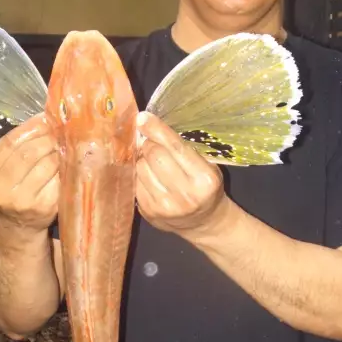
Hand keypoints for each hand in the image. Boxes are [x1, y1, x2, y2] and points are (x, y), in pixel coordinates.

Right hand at [0, 113, 59, 233]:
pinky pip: (58, 179)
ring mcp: (22, 200)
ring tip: (65, 145)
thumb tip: (45, 119)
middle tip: (60, 131)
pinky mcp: (43, 207)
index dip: (31, 127)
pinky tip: (68, 161)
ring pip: (47, 164)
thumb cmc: (12, 189)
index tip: (46, 117)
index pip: (10, 142)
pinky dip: (65, 167)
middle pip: (29, 153)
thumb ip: (17, 147)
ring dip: (59, 151)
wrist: (18, 225)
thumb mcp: (3, 168)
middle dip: (48, 138)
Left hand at [135, 111, 227, 238]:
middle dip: (149, 144)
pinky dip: (139, 174)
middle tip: (151, 142)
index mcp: (205, 179)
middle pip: (154, 155)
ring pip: (141, 168)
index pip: (175, 147)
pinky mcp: (149, 212)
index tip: (142, 118)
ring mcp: (166, 206)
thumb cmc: (205, 188)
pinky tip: (149, 176)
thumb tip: (149, 126)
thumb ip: (183, 148)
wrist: (204, 223)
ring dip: (142, 159)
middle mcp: (186, 194)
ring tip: (152, 161)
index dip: (156, 129)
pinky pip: (135, 183)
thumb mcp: (207, 166)